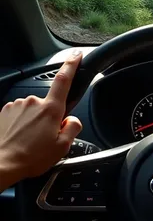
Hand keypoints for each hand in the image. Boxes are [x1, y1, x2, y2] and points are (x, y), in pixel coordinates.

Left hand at [0, 50, 82, 190]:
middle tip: (45, 138)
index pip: (63, 79)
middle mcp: (33, 102)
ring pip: (32, 111)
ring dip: (33, 122)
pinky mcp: (5, 111)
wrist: (0, 164)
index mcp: (50, 109)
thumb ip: (73, 128)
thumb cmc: (29, 158)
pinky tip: (18, 139)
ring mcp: (17, 105)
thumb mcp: (62, 148)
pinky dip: (20, 125)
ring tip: (29, 142)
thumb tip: (72, 120)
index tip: (76, 56)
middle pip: (48, 104)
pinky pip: (18, 115)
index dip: (71, 65)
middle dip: (49, 118)